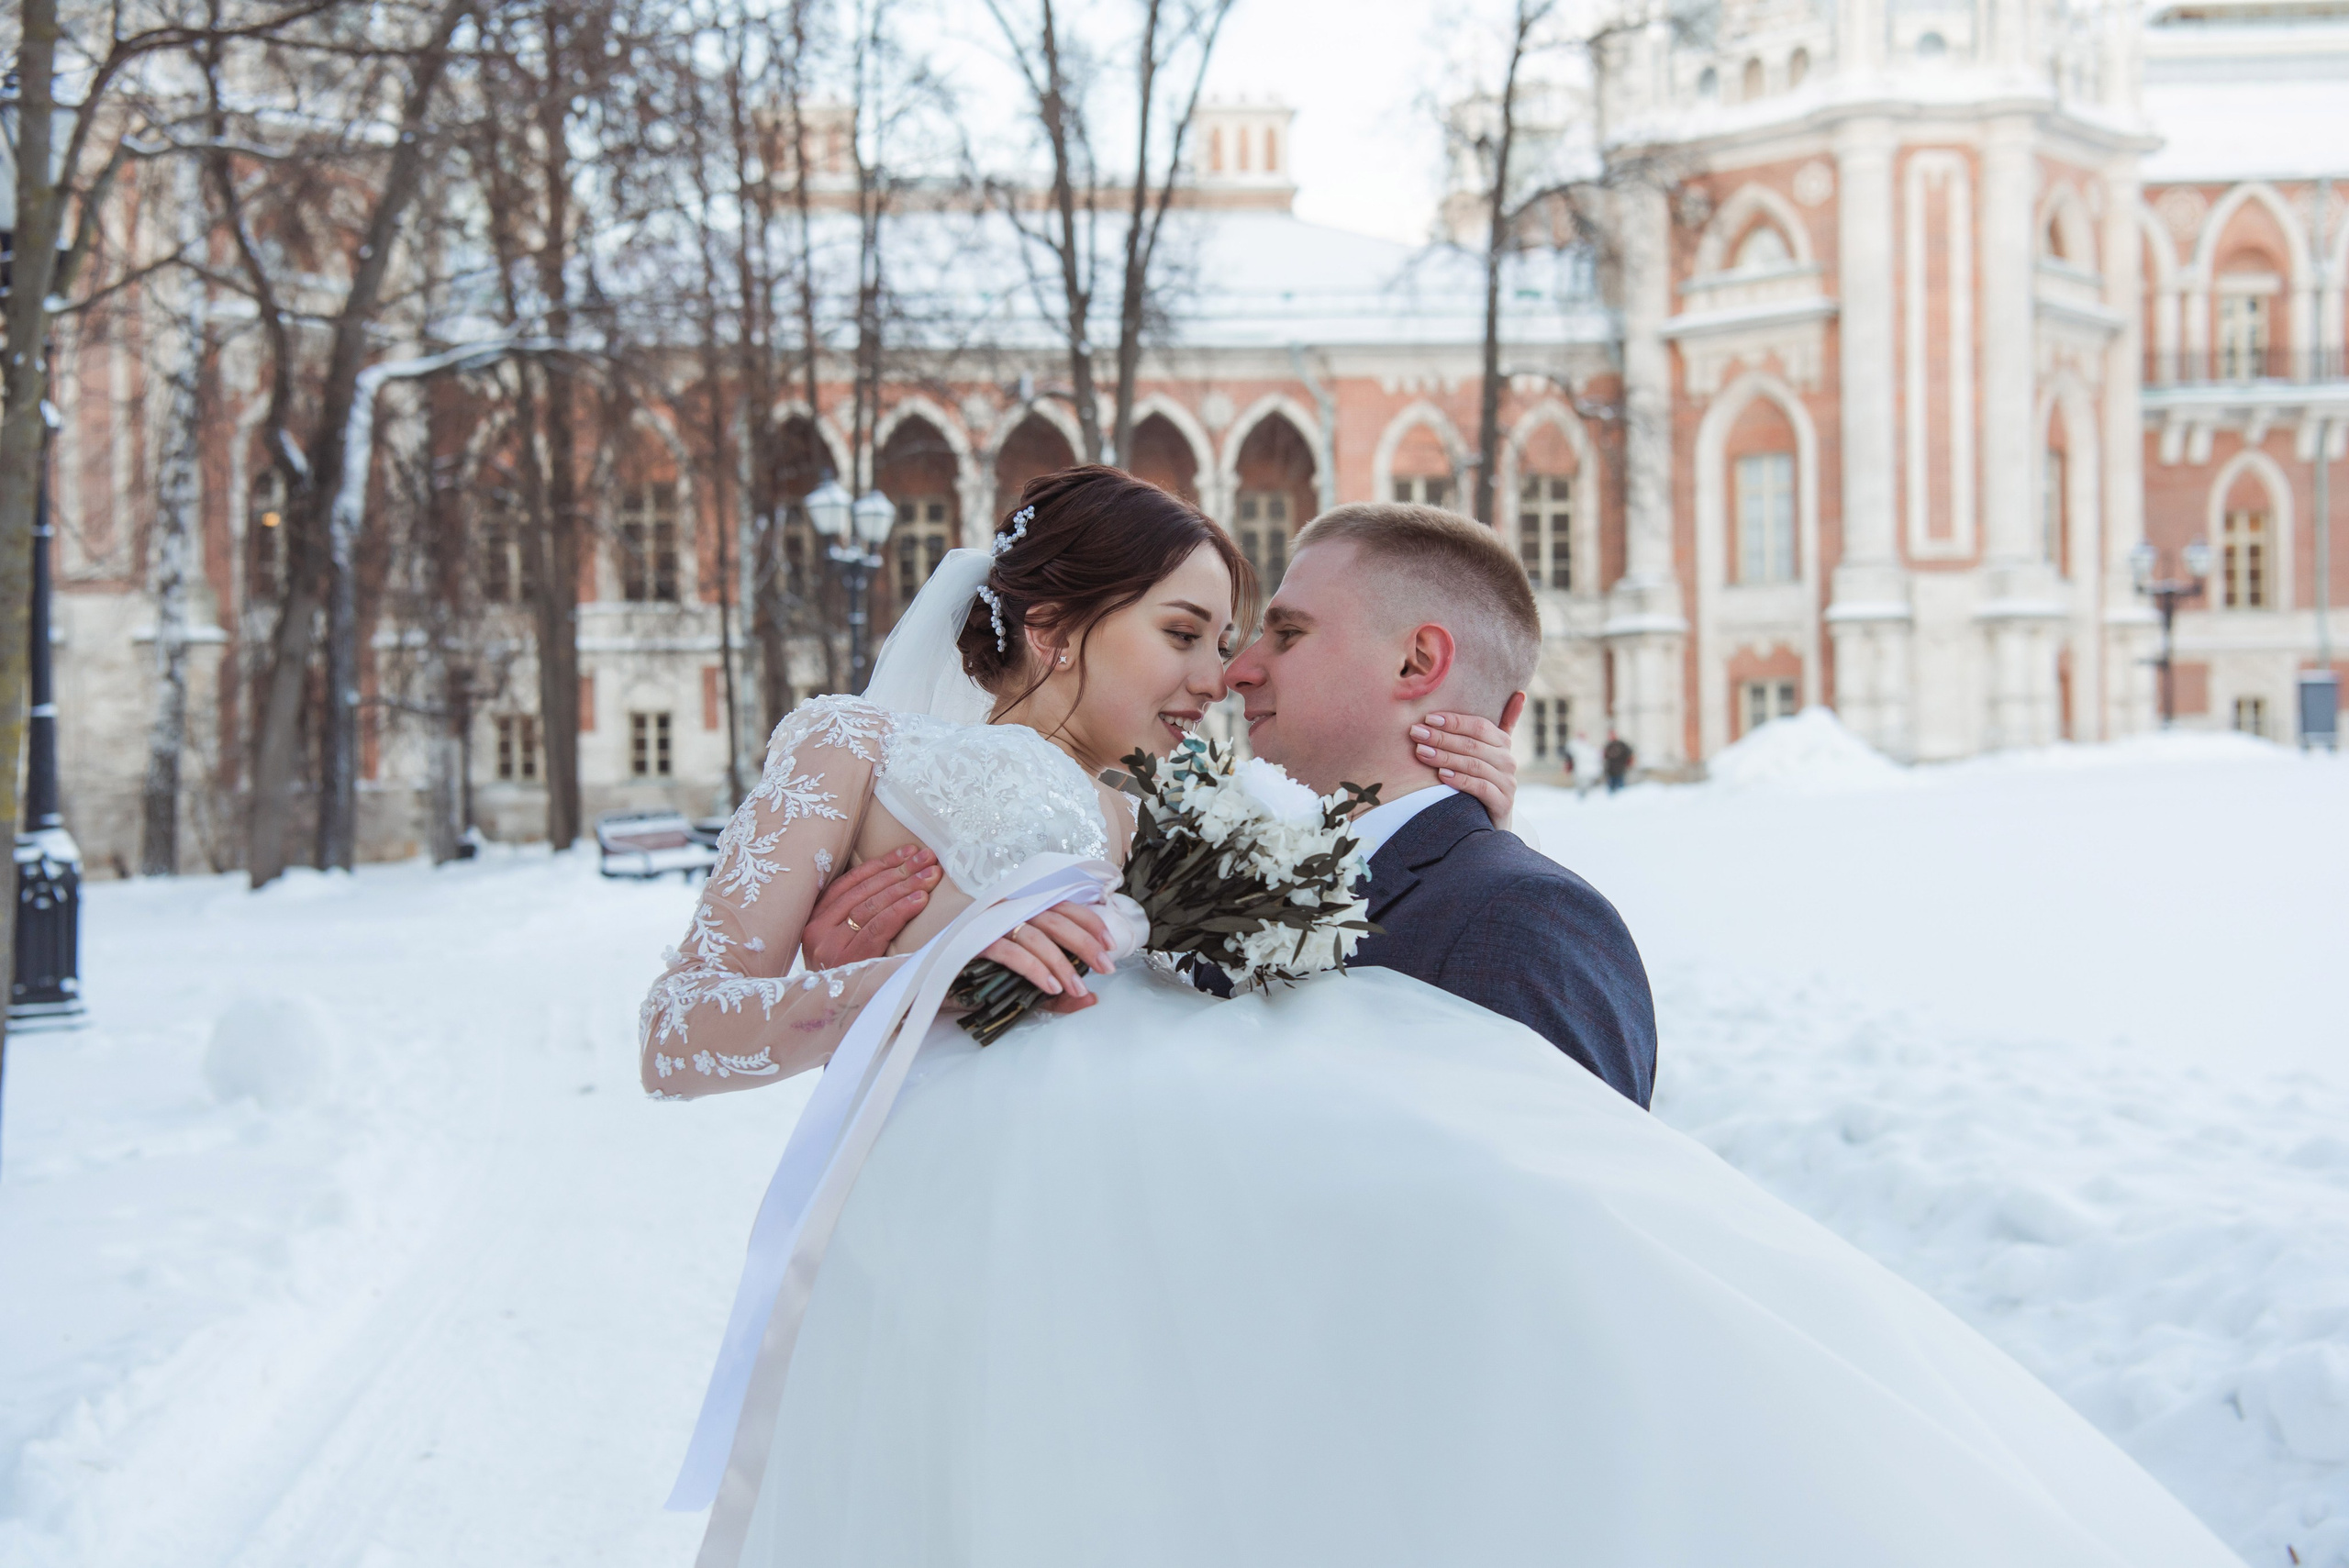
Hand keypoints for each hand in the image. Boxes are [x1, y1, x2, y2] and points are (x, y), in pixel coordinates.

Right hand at [802, 845, 941, 967]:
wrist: (830, 1021)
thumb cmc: (843, 979)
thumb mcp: (839, 945)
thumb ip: (853, 918)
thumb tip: (893, 884)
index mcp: (813, 921)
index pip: (849, 883)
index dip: (881, 864)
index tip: (908, 851)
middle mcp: (817, 931)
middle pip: (864, 891)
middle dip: (899, 871)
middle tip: (927, 859)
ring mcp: (830, 947)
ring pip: (872, 906)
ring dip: (905, 886)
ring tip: (930, 875)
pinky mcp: (848, 961)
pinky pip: (878, 927)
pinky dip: (901, 910)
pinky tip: (920, 900)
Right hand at [978, 903, 1116, 1014]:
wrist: (931, 985)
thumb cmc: (981, 980)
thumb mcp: (1027, 988)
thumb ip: (1058, 994)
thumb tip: (1091, 999)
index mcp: (1022, 910)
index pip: (1062, 905)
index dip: (1089, 921)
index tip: (1110, 945)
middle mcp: (1007, 909)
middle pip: (1054, 918)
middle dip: (1084, 943)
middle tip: (1105, 968)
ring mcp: (989, 923)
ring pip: (1035, 934)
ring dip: (1060, 962)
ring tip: (1076, 987)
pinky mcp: (973, 941)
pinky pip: (1009, 950)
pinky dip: (1033, 968)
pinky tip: (1049, 986)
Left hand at [1410, 700, 1521, 829]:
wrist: (1490, 822)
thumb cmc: (1482, 780)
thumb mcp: (1487, 752)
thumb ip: (1494, 726)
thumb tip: (1519, 693)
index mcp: (1502, 742)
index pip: (1479, 725)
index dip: (1454, 721)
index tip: (1428, 719)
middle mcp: (1508, 760)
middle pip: (1472, 744)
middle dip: (1442, 737)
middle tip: (1416, 733)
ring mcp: (1507, 782)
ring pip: (1474, 764)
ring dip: (1445, 757)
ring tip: (1421, 752)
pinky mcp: (1503, 802)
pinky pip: (1480, 787)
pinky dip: (1460, 780)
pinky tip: (1442, 776)